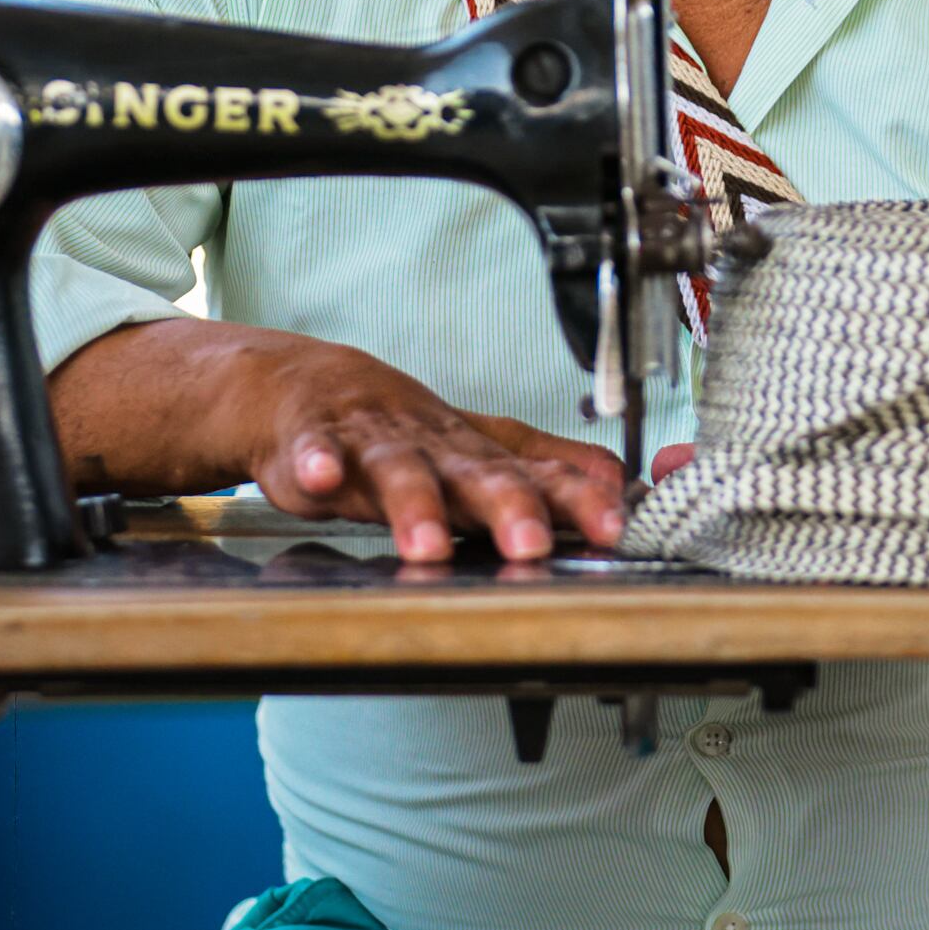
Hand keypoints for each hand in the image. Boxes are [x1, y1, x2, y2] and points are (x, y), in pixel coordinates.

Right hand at [241, 340, 626, 562]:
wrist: (312, 385)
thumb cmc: (404, 428)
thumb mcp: (478, 445)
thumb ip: (545, 464)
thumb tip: (616, 478)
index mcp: (475, 455)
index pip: (537, 476)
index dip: (576, 500)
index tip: (611, 525)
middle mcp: (433, 448)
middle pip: (476, 476)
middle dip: (508, 508)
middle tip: (532, 543)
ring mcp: (374, 443)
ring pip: (399, 471)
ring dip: (415, 505)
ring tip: (426, 544)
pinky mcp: (314, 442)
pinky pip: (314, 451)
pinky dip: (317, 463)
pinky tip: (320, 479)